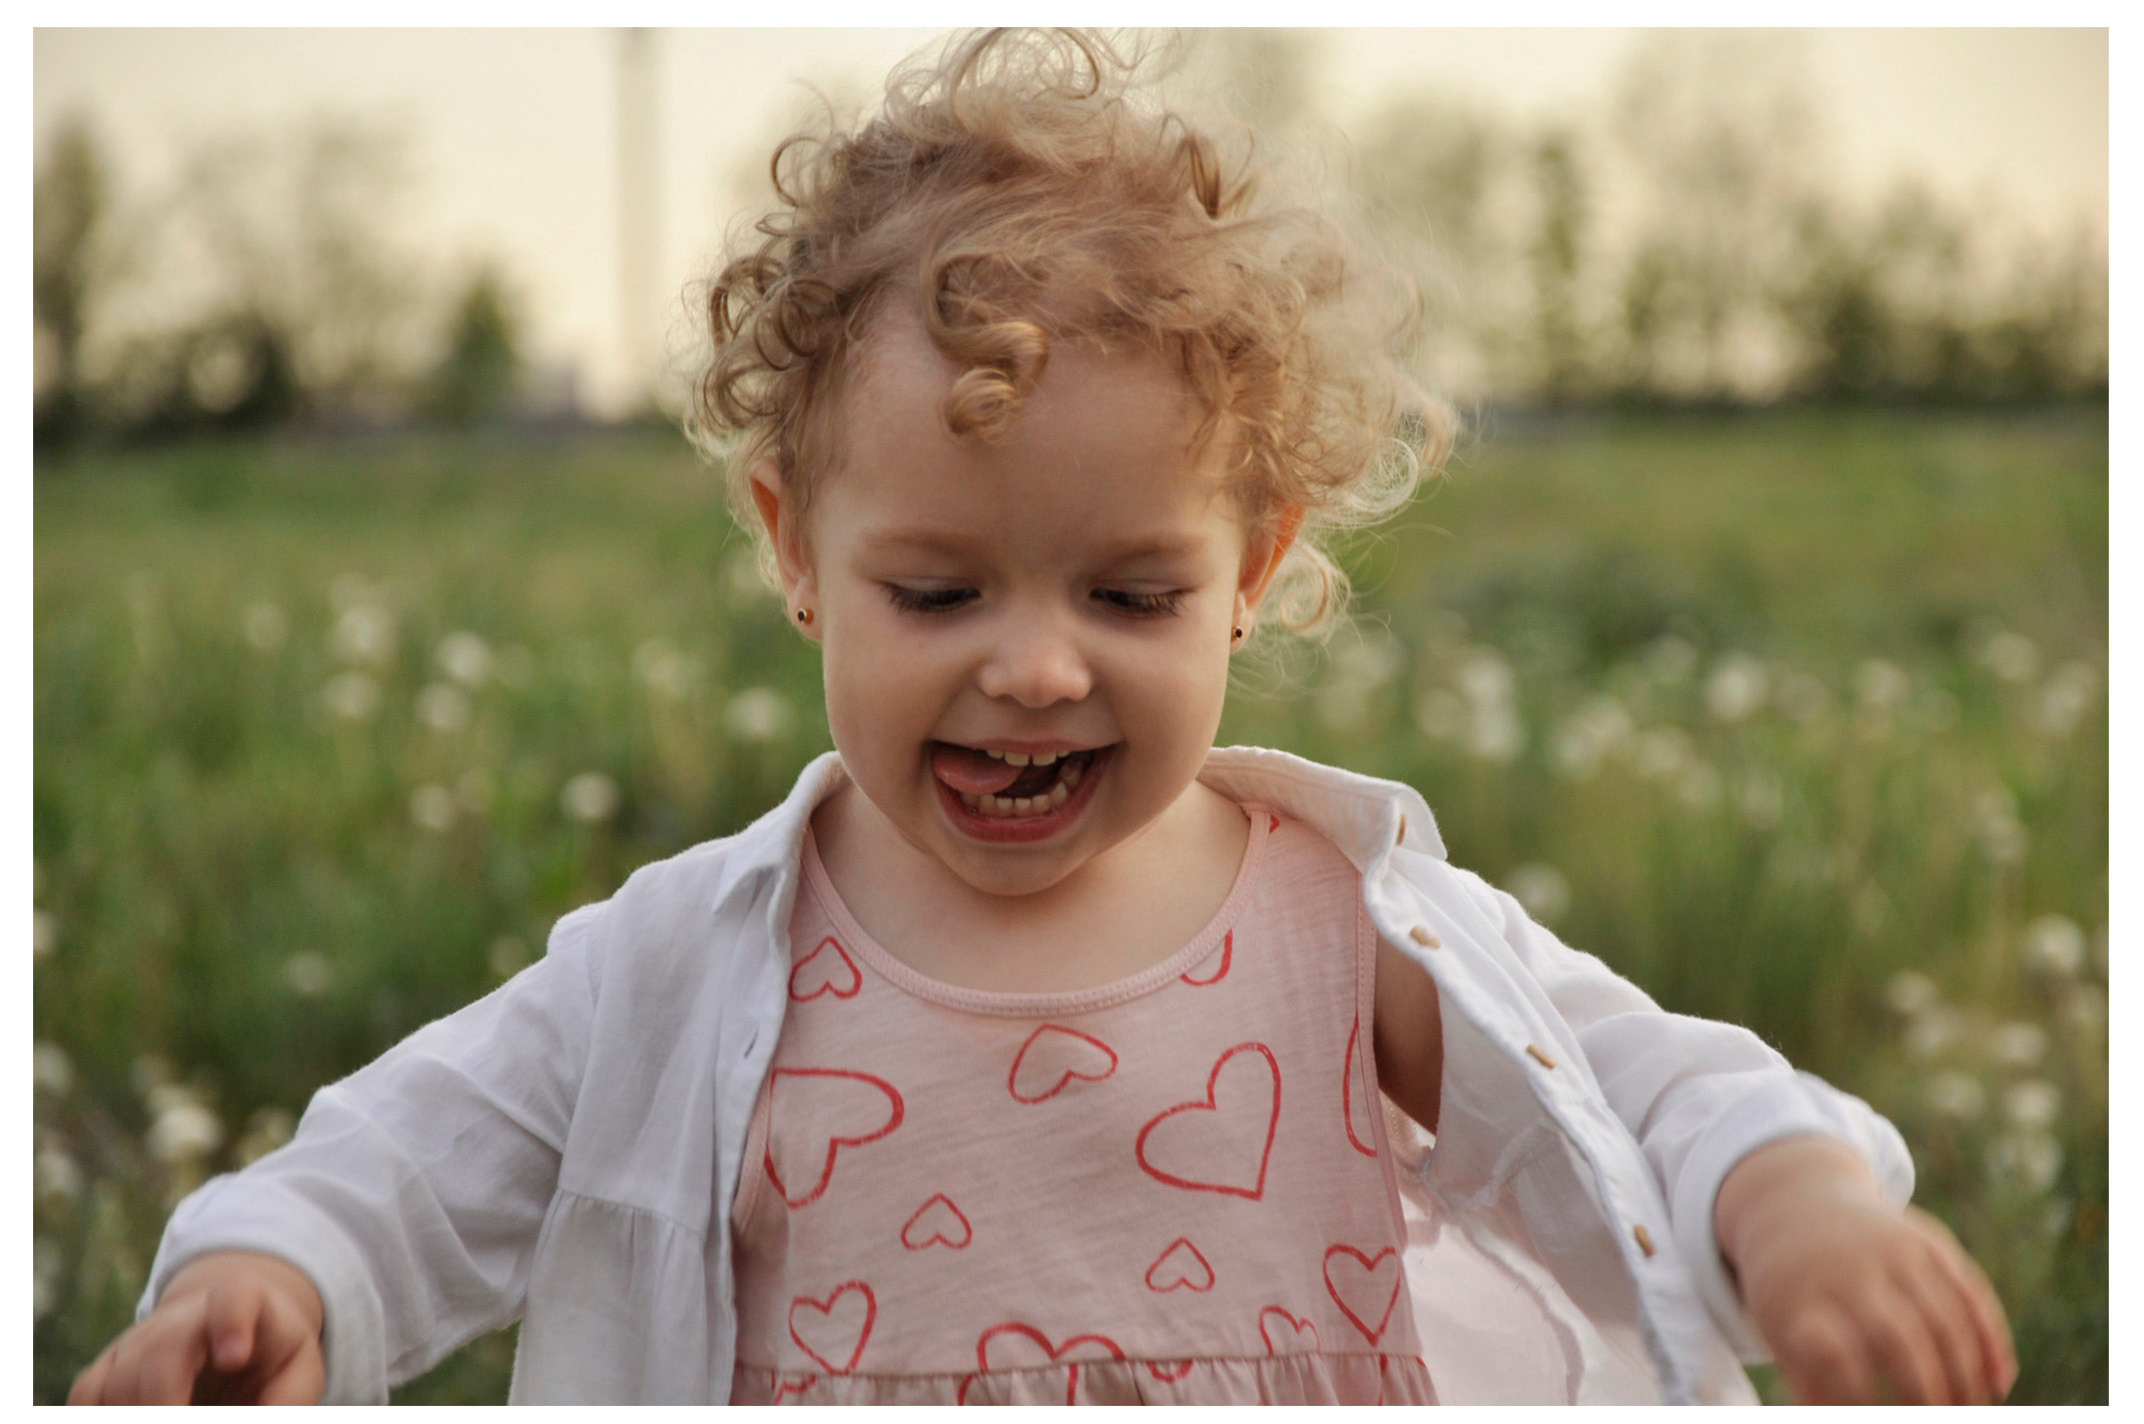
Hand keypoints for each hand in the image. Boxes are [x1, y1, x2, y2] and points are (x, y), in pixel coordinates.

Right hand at [68, 1251, 325, 1404]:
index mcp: (242, 1303)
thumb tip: (270, 1415)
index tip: (235, 1357)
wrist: (228, 1329)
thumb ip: (290, 1397)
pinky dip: (96, 1417)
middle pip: (164, 1346)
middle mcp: (183, 1317)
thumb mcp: (298, 1367)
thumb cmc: (269, 1354)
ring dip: (136, 1413)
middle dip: (164, 1394)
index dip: (231, 1322)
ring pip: (122, 1376)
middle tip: (179, 1419)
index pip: (234, 1296)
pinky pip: (87, 1394)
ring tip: (173, 1419)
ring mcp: (139, 1340)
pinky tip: (124, 1419)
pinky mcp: (108, 1367)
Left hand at [1716, 1135, 2015, 1404]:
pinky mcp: (1926, 1240)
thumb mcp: (1778, 1330)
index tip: (1870, 1416)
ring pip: (1945, 1318)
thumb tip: (1848, 1420)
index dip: (1855, 1392)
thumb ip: (1811, 1386)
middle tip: (1945, 1422)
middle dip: (1928, 1391)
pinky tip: (1998, 1382)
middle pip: (1899, 1337)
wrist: (1797, 1205)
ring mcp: (1890, 1249)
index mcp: (1800, 1296)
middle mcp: (1847, 1268)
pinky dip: (1991, 1340)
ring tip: (1973, 1411)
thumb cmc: (1790, 1292)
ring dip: (1969, 1374)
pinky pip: (1969, 1292)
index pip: (1832, 1350)